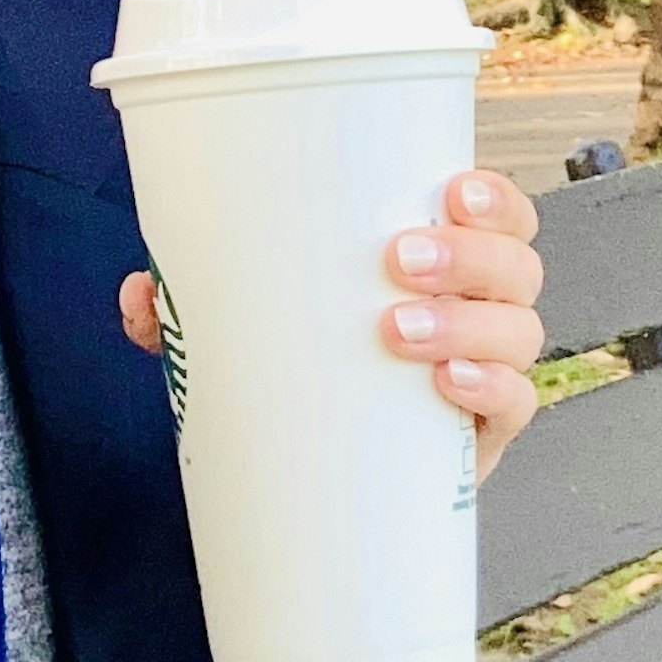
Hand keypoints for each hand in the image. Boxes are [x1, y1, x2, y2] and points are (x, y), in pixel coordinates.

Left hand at [118, 170, 547, 478]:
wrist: (322, 472)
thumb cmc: (308, 368)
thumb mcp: (254, 325)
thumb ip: (193, 306)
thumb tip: (141, 293)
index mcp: (445, 264)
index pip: (499, 215)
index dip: (492, 197)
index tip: (449, 189)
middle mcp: (481, 311)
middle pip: (516, 267)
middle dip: (467, 256)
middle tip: (396, 260)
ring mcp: (488, 373)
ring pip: (520, 332)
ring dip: (467, 324)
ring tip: (396, 330)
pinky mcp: (480, 439)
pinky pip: (515, 407)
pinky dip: (490, 391)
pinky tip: (446, 386)